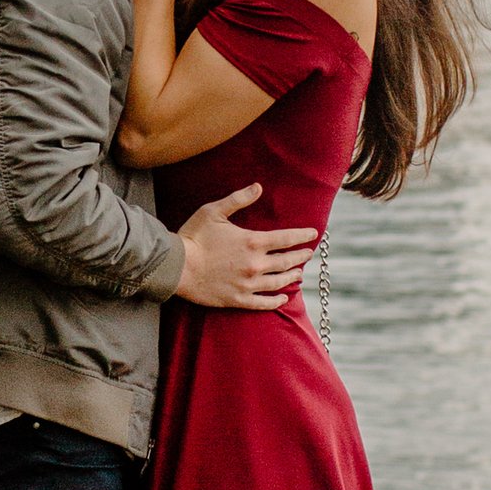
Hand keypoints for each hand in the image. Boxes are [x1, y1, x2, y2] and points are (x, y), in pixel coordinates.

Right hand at [174, 185, 317, 311]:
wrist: (176, 267)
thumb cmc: (193, 237)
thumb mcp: (214, 211)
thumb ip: (238, 199)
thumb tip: (258, 187)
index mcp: (252, 242)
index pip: (286, 239)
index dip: (302, 236)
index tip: (314, 234)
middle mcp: (255, 264)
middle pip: (287, 261)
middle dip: (300, 256)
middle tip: (308, 253)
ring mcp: (248, 284)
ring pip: (279, 282)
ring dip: (292, 276)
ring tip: (299, 273)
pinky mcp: (238, 299)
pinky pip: (264, 302)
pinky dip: (276, 300)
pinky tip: (283, 298)